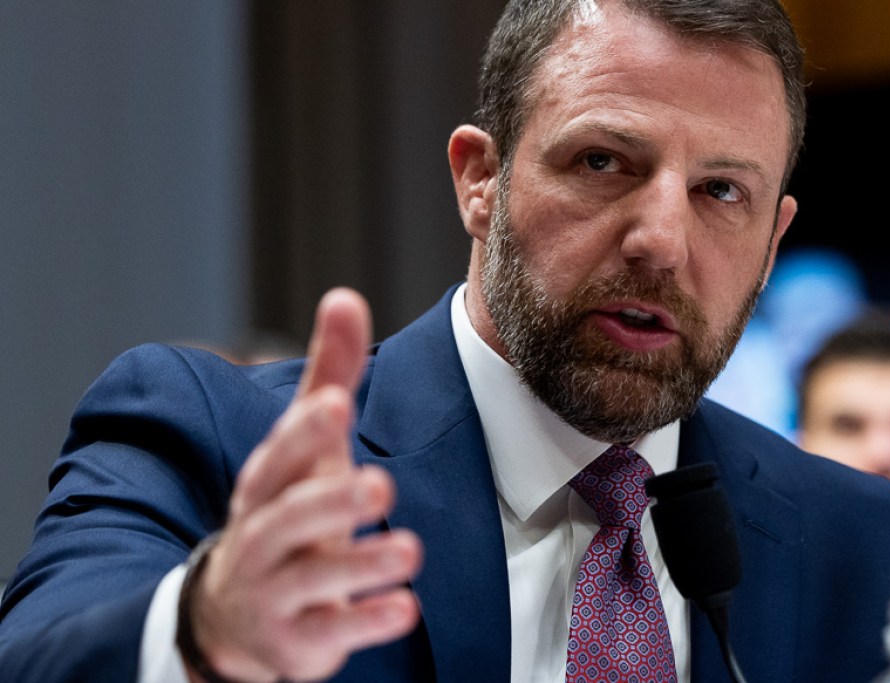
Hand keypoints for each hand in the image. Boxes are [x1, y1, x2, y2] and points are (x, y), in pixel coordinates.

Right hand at [186, 288, 423, 682]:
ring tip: (409, 550)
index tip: (339, 404)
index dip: (305, 431)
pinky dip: (365, 623)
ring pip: (312, 580)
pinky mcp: (296, 640)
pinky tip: (405, 610)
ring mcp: (276, 592)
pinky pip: (330, 634)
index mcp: (267, 485)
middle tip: (378, 484)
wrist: (234, 613)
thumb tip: (345, 297)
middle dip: (329, 501)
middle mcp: (263, 537)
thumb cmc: (286, 508)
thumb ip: (330, 376)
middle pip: (286, 519)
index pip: (279, 454)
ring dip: (360, 564)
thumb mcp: (306, 446)